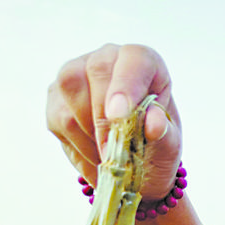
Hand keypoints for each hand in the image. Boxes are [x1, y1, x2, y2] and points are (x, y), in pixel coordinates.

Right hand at [46, 43, 181, 200]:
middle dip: (104, 118)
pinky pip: (59, 118)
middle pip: (96, 70)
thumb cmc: (156, 146)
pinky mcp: (56, 97)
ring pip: (71, 91)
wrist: (134, 165)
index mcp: (143, 62)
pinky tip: (96, 157)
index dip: (127, 85)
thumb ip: (163, 132)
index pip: (135, 59)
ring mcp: (76, 73)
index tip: (120, 117)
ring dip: (90, 134)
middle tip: (113, 153)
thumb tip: (153, 124)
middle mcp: (108, 58)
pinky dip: (78, 145)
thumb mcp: (169, 144)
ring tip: (109, 158)